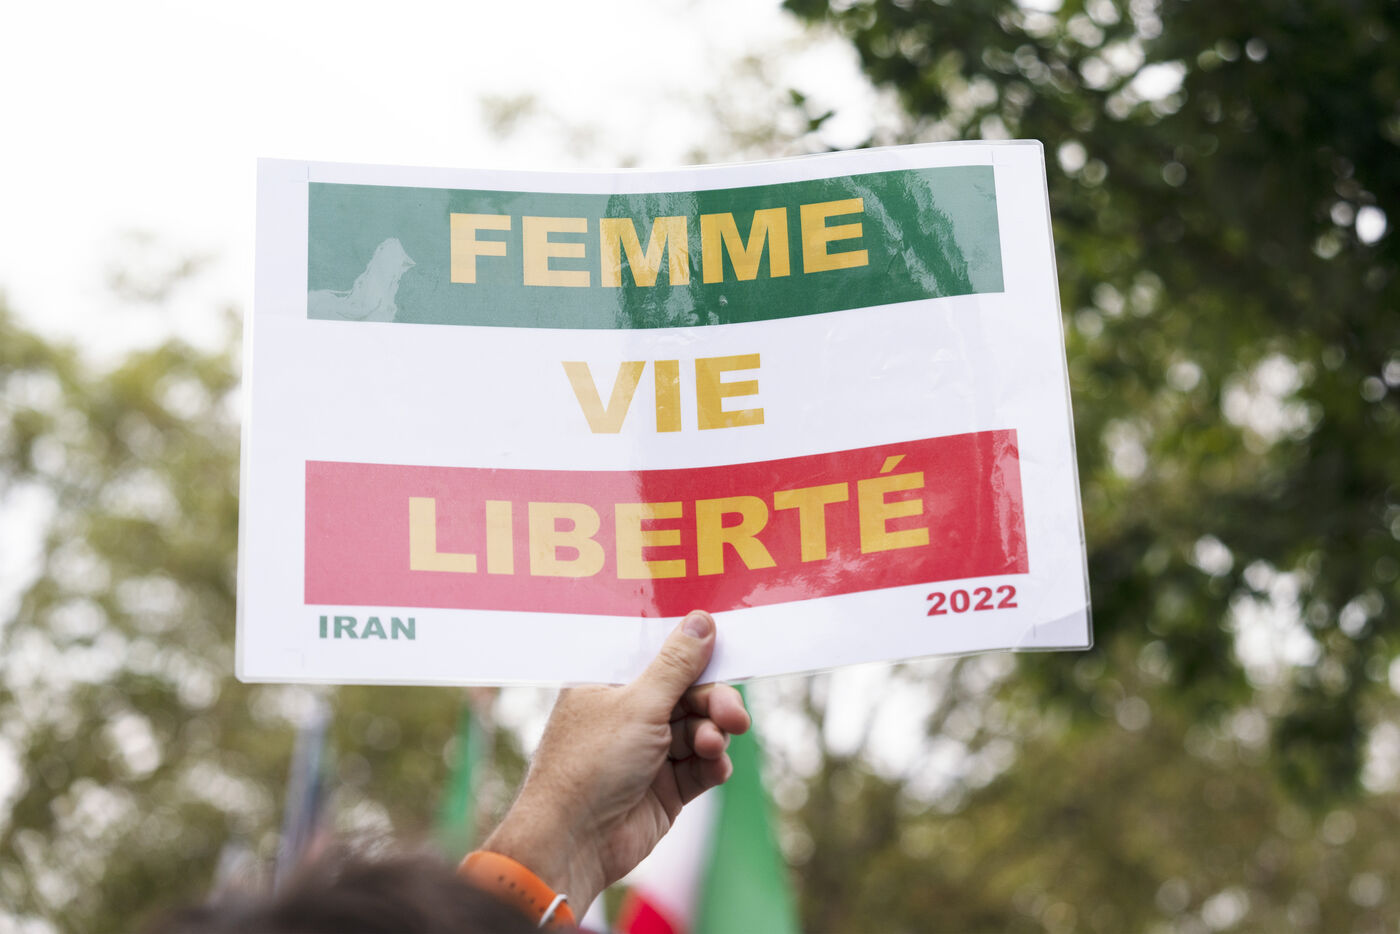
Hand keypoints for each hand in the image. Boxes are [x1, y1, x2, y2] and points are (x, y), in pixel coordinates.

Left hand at [481, 610, 748, 913]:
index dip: (694, 655)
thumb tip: (701, 620)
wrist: (573, 842)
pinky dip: (712, 765)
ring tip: (711, 747)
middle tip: (734, 716)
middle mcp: (628, 716)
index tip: (727, 650)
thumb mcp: (639, 704)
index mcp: (609, 685)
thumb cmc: (590, 763)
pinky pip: (700, 767)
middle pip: (687, 695)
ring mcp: (647, 753)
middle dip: (714, 703)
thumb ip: (677, 664)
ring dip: (712, 735)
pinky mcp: (664, 789)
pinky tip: (714, 767)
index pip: (660, 658)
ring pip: (698, 730)